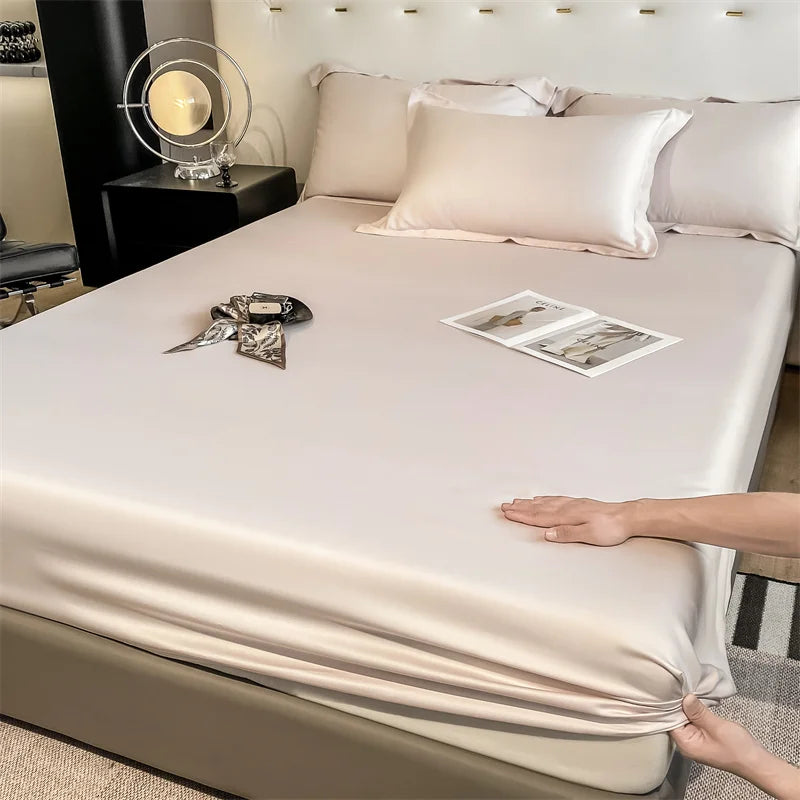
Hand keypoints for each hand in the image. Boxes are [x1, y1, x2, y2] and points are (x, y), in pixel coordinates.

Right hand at [500, 496, 632, 545]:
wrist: (628, 517)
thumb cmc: (610, 528)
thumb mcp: (589, 535)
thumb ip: (566, 534)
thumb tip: (546, 534)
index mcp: (567, 517)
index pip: (539, 517)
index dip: (522, 516)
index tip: (508, 514)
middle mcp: (567, 508)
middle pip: (538, 508)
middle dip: (520, 508)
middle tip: (504, 506)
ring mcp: (572, 504)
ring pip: (545, 503)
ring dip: (529, 503)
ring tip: (517, 501)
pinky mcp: (579, 503)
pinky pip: (555, 499)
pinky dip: (544, 499)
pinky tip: (541, 499)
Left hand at [670, 695, 764, 777]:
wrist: (757, 762)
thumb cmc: (739, 749)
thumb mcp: (717, 727)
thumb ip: (699, 712)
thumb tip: (685, 698)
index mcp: (686, 744)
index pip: (669, 721)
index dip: (669, 705)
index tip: (670, 689)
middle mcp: (687, 744)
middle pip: (675, 719)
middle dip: (678, 704)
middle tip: (679, 685)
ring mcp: (695, 740)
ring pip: (685, 719)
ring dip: (687, 707)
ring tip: (687, 690)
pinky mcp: (703, 737)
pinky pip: (694, 721)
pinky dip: (695, 711)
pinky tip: (696, 701)